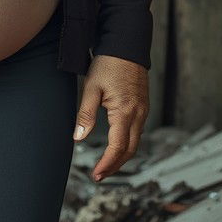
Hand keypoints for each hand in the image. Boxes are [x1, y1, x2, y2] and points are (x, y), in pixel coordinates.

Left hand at [74, 54, 148, 180]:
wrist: (127, 45)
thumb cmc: (107, 64)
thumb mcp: (91, 88)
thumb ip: (85, 114)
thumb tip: (78, 138)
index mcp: (125, 112)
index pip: (118, 147)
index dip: (107, 164)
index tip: (96, 175)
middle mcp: (139, 115)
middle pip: (130, 150)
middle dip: (115, 165)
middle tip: (99, 175)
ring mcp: (144, 111)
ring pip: (135, 142)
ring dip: (122, 156)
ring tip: (106, 165)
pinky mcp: (143, 106)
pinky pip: (137, 131)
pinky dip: (127, 144)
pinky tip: (117, 146)